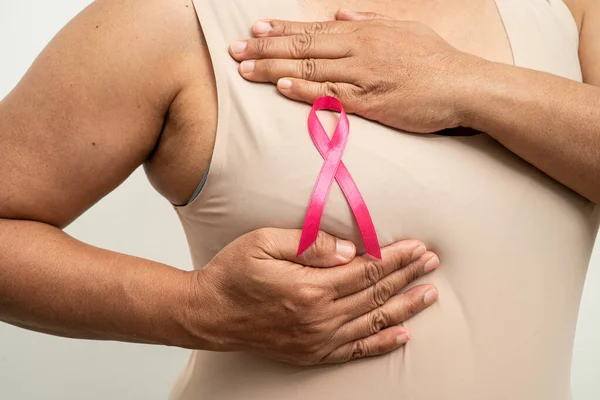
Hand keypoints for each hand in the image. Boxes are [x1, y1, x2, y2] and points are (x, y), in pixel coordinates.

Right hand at [193, 228, 438, 364]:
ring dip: (405, 306)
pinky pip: (355, 350)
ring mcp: (317, 339)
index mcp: (310, 287)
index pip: (366, 270)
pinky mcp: (312, 353)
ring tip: (429, 295)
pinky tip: (402, 335)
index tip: (417, 248)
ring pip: (373, 321)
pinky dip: (382, 343)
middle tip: (431, 264)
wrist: (208, 314)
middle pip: (375, 294)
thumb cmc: (233, 274)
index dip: (394, 257)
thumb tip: (350, 249)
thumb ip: (309, 244)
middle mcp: (320, 317)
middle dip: (408, 276)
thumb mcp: (264, 243)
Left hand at [229, 9, 480, 132]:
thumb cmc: (435, 59)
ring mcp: (362, 75)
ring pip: (309, 69)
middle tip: (235, 49)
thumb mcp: (403, 29)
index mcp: (363, 31)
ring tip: (245, 69)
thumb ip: (369, 21)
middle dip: (265, 47)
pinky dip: (304, 90)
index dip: (281, 29)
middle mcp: (357, 49)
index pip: (313, 29)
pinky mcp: (369, 101)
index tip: (254, 28)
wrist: (463, 85)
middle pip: (302, 46)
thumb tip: (341, 14)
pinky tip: (281, 88)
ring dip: (274, 68)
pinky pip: (330, 94)